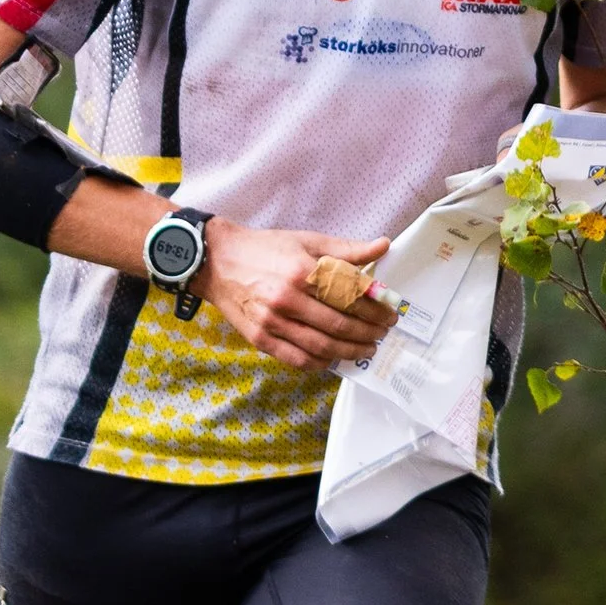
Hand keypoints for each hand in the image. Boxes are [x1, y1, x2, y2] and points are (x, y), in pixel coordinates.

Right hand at [202, 223, 394, 367]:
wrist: (216, 262)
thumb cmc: (264, 249)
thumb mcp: (307, 241)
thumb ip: (347, 249)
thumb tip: (382, 245)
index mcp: (302, 271)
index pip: (350, 295)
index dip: (375, 308)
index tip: (388, 313)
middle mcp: (288, 299)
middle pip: (340, 324)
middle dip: (368, 332)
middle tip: (382, 333)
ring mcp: (273, 322)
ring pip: (322, 346)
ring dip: (350, 351)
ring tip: (365, 349)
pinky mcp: (261, 339)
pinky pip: (297, 359)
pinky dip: (320, 363)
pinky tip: (333, 358)